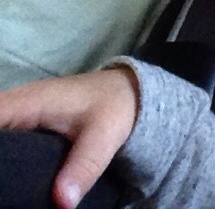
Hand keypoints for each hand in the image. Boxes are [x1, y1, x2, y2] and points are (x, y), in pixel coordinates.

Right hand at [0, 68, 139, 208]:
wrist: (128, 91)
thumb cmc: (115, 107)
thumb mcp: (104, 137)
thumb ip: (83, 168)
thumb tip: (62, 203)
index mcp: (29, 102)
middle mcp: (17, 102)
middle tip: (2, 189)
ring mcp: (19, 110)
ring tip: (6, 185)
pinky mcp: (25, 120)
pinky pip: (5, 133)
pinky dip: (4, 150)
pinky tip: (10, 174)